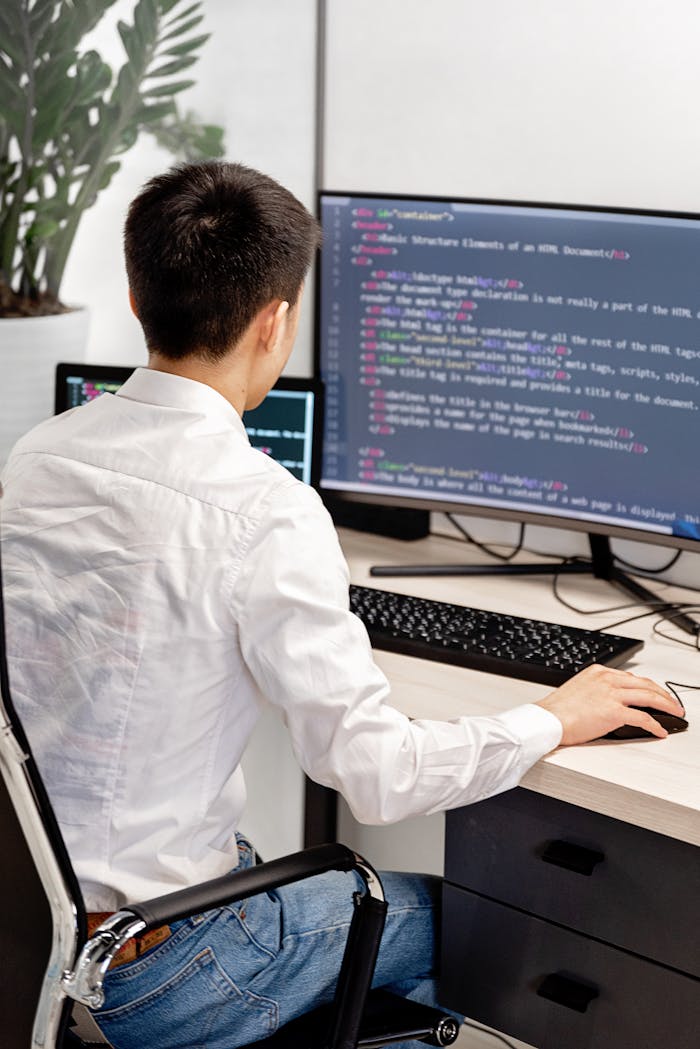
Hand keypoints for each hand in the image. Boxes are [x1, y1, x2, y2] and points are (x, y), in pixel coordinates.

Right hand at [536, 664, 684, 744]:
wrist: (547, 719)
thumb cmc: (557, 710)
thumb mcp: (577, 689)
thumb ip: (596, 691)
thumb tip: (609, 703)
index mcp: (598, 672)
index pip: (631, 677)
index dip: (647, 687)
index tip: (654, 694)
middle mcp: (607, 680)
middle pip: (645, 684)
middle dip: (663, 694)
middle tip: (673, 703)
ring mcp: (611, 695)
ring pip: (649, 697)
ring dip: (667, 706)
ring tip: (675, 713)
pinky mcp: (614, 712)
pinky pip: (642, 718)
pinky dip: (655, 725)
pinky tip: (660, 731)